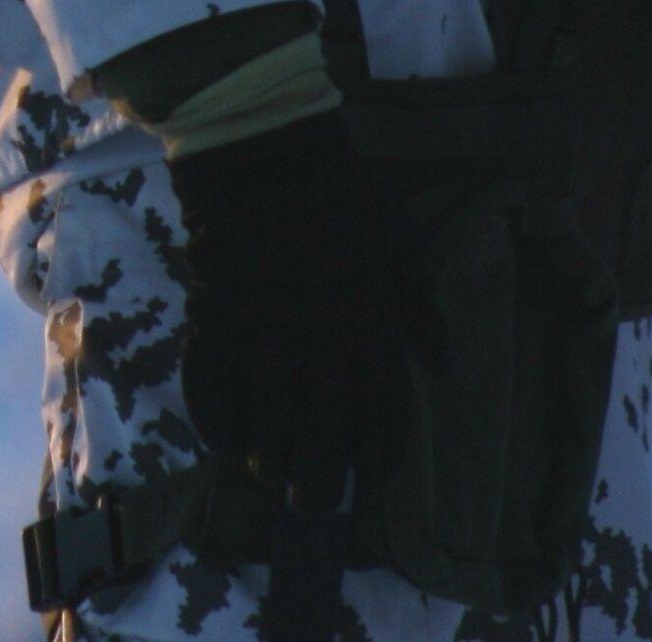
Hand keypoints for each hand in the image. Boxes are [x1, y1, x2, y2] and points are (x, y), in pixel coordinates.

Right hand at [165, 109, 411, 511]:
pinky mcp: (213, 320)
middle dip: (316, 482)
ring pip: (266, 425)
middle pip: (320, 439)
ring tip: (268, 477)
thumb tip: (441, 369)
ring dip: (268, 462)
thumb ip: (421, 308)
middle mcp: (319, 344)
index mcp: (371, 326)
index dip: (377, 460)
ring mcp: (262, 335)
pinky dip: (215, 423)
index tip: (367, 478)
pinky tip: (224, 441)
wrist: (262, 151)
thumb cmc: (341, 194)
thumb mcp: (401, 242)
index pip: (383, 418)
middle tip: (309, 501)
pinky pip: (210, 388)